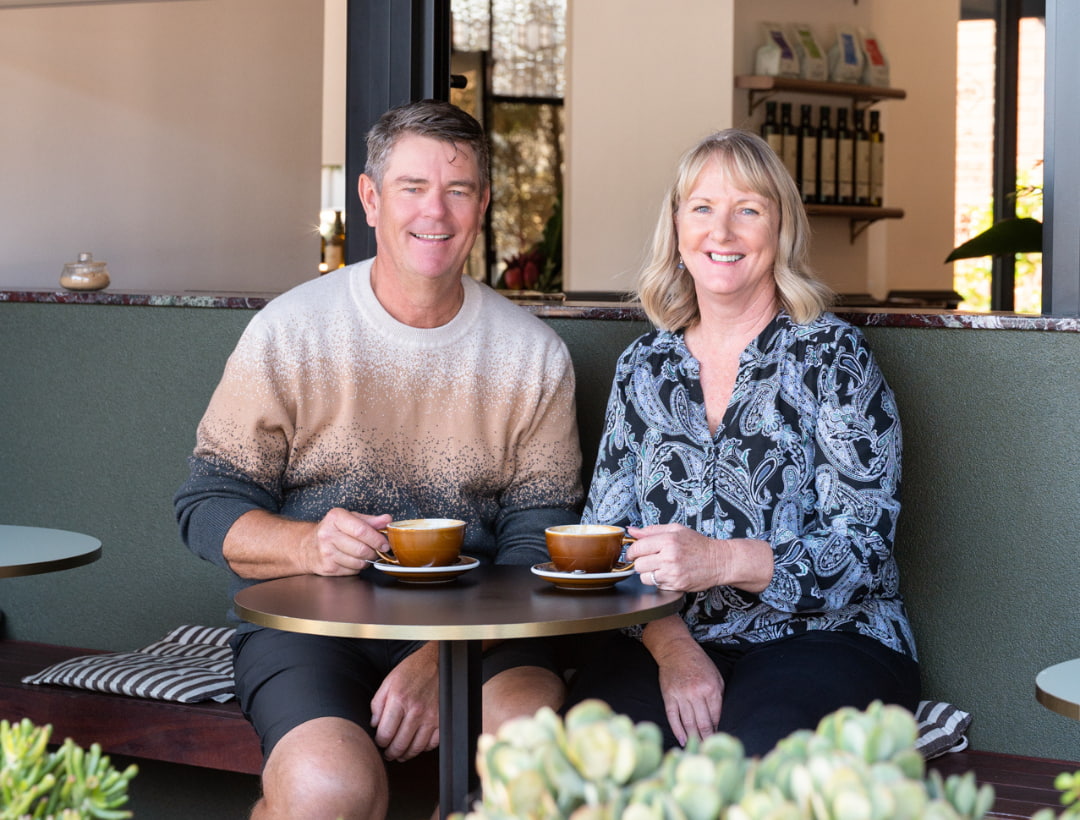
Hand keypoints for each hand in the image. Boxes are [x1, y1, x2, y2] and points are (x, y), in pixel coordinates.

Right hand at [303, 508, 391, 575]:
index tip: (385, 544)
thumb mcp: (350, 519)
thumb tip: (387, 520)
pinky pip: (352, 571)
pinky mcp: (327, 567)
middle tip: (376, 550)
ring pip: (358, 562)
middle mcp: (328, 534)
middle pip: (361, 549)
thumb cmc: (333, 530)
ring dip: (366, 560)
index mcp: (335, 518)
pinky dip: (357, 567)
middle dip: (374, 552)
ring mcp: (326, 552)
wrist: (307, 546)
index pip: (361, 530)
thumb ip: (370, 520)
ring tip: (362, 554)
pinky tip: (352, 560)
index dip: (377, 539)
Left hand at [370, 642, 439, 760]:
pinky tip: (417, 744)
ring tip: (401, 753)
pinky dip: (423, 748)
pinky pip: (432, 743)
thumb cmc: (412, 671)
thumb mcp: (388, 682)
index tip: (380, 742)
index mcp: (399, 700)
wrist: (436, 662)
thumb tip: (374, 725)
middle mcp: (416, 710)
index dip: (379, 743)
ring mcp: (431, 716)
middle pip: (400, 745)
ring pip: (416, 748)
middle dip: (391, 753)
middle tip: (388, 753)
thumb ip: (377, 704)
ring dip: (406, 754)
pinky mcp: (442, 719)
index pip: (385, 734)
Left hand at [627, 524, 773, 593]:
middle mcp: (669, 557)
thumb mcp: (676, 530)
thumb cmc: (698, 544)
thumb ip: (652, 530)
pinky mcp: (676, 586)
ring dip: (648, 574)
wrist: (719, 561)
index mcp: (668, 540)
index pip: (638, 547)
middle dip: (640, 562)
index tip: (633, 553)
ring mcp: (673, 573)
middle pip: (638, 564)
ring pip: (644, 578)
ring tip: (658, 567)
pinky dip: (659, 581)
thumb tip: (632, 531)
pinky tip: (668, 574)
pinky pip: (656, 586)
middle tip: (648, 560)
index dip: (631, 551)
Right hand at [646, 621, 723, 745]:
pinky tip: (683, 740)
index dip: (718, 729)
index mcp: (710, 688)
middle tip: (710, 749)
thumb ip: (718, 697)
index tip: (719, 739)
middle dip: (707, 738)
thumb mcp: (716, 676)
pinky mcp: (668, 696)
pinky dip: (678, 730)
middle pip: (703, 723)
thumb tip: (718, 719)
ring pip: (688, 723)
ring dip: (694, 738)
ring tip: (699, 748)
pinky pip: (673, 717)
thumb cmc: (699, 663)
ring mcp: (681, 695)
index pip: (716, 716)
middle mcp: (696, 693)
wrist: (676, 649)